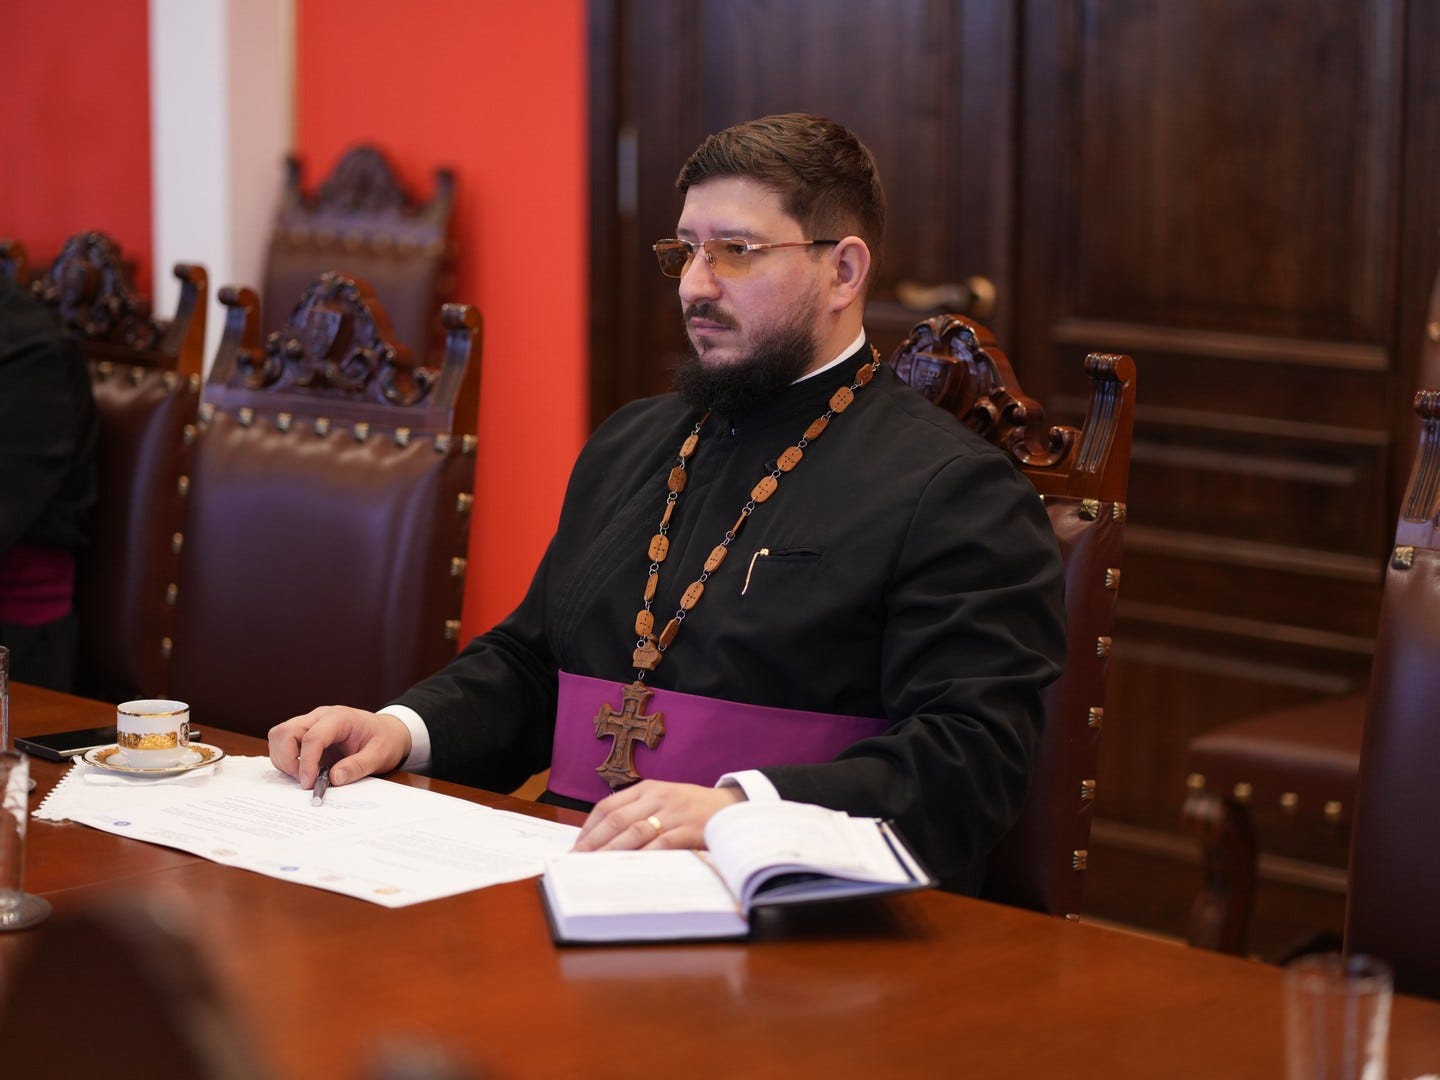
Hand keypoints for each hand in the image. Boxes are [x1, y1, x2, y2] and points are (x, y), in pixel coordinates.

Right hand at [268, 706, 411, 789]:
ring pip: (279, 736)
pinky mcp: (305, 733)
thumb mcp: (380, 755)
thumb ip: (359, 766)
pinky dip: (286, 760)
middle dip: (287, 759)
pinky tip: (304, 771)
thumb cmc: (384, 740)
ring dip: (284, 759)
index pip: (312, 736)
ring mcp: (310, 723)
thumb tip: (334, 778)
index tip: (308, 784)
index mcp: (339, 718)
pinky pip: (284, 743)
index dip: (306, 762)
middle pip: (286, 731)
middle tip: (304, 781)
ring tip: (305, 776)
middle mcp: (319, 716)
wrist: (387, 732)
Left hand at [572, 780, 744, 851]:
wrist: (733, 807)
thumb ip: (638, 813)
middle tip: (577, 863)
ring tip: (595, 868)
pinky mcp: (690, 828)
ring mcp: (674, 811)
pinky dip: (643, 856)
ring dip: (611, 851)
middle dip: (593, 843)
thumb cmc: (693, 810)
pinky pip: (662, 843)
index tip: (576, 848)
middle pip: (617, 819)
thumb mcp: (664, 801)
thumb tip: (604, 842)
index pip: (608, 806)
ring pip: (635, 831)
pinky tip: (630, 868)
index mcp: (647, 788)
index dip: (588, 828)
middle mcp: (658, 796)